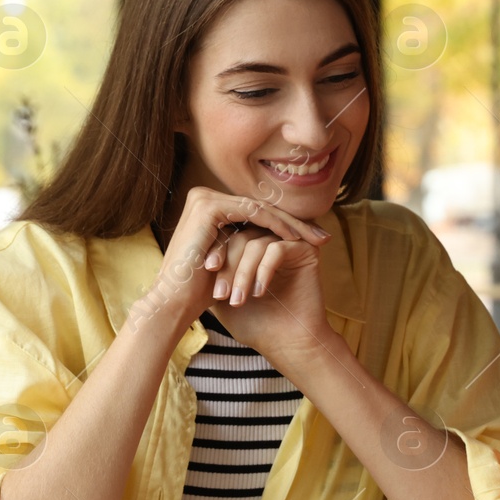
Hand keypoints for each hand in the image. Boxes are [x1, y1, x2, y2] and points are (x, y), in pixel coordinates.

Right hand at [139, 186, 327, 335]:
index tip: (314, 239)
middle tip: (324, 237)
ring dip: (292, 224)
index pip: (256, 213)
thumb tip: (277, 239)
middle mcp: (204, 197)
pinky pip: (253, 213)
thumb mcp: (232, 259)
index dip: (286, 225)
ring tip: (317, 239)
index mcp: (208, 207)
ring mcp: (204, 199)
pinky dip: (277, 225)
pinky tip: (296, 238)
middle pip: (261, 208)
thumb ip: (247, 243)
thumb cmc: (202, 288)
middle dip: (295, 223)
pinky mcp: (208, 207)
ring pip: (261, 209)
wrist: (175, 302)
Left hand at [204, 223, 331, 356]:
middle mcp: (271, 239)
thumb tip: (187, 254)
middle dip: (228, 265)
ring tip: (238, 299)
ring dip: (243, 272)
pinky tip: (259, 292)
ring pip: (257, 242)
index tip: (208, 271)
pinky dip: (263, 270)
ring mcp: (290, 243)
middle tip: (221, 293)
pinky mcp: (306, 250)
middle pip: (241, 235)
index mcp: (252, 246)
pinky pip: (277, 249)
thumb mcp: (221, 294)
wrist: (284, 343)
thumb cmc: (253, 323)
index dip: (217, 251)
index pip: (228, 235)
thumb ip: (210, 271)